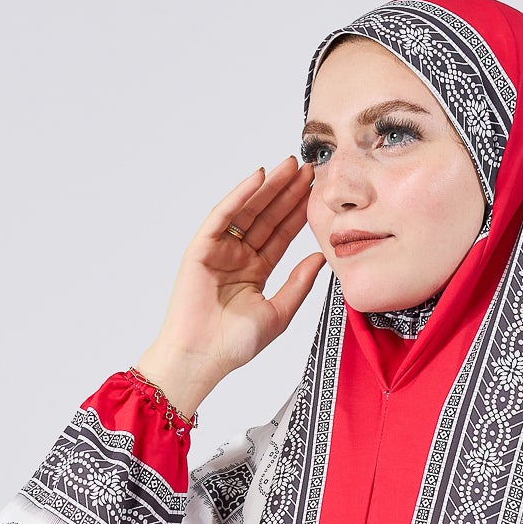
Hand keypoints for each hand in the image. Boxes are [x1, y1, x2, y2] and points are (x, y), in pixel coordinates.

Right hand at [136, 156, 327, 416]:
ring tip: (290, 166)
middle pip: (266, 217)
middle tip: (309, 168)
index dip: (299, 213)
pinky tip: (259, 177)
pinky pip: (222, 215)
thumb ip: (299, 283)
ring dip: (268, 187)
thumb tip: (321, 257)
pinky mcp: (201, 247)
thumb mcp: (279, 312)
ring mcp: (218, 250)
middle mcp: (237, 257)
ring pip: (248, 211)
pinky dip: (240, 194)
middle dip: (287, 192)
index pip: (281, 234)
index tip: (317, 193)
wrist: (203, 357)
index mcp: (255, 271)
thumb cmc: (234, 344)